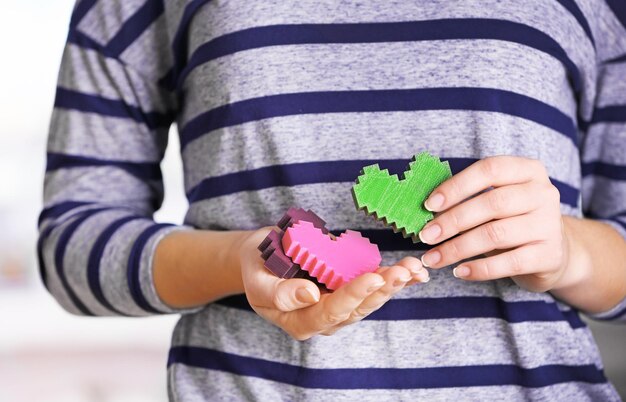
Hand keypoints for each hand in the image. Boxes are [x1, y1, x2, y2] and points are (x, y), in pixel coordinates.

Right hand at [239, 227, 428, 339]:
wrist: (260, 261)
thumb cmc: (256, 268)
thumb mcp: (257, 280)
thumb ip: (279, 293)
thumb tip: (309, 295)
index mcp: (300, 322)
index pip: (331, 311)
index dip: (354, 295)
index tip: (373, 278)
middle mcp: (324, 319)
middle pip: (358, 308)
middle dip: (383, 288)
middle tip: (403, 271)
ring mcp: (339, 306)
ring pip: (371, 299)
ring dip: (394, 284)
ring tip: (413, 268)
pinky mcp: (349, 291)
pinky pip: (374, 287)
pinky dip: (395, 279)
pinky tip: (416, 272)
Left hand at [418, 156, 570, 292]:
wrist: (554, 252)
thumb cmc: (513, 220)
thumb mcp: (496, 202)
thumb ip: (468, 199)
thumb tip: (426, 209)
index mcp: (528, 171)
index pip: (489, 170)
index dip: (456, 186)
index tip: (429, 204)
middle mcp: (543, 193)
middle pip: (492, 203)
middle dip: (452, 221)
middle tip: (426, 236)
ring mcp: (549, 225)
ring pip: (496, 234)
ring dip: (458, 248)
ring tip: (433, 258)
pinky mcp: (549, 255)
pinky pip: (508, 263)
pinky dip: (479, 269)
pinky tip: (459, 271)